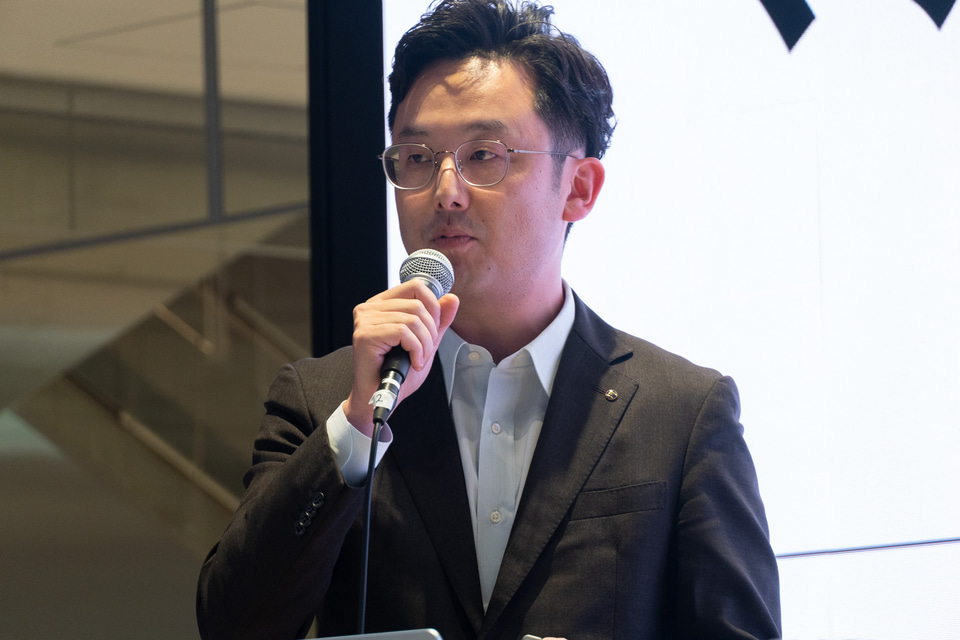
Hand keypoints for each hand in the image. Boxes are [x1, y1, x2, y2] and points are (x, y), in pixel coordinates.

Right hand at [343, 279, 458, 434]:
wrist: (380, 397)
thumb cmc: (398, 372)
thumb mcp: (425, 342)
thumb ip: (438, 320)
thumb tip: (452, 298)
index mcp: (382, 304)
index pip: (416, 286)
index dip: (433, 307)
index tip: (432, 331)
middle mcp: (369, 308)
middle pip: (417, 303)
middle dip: (430, 331)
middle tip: (425, 351)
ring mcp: (364, 320)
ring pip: (413, 319)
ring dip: (424, 344)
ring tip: (418, 359)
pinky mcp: (365, 335)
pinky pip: (403, 332)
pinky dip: (416, 349)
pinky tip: (413, 362)